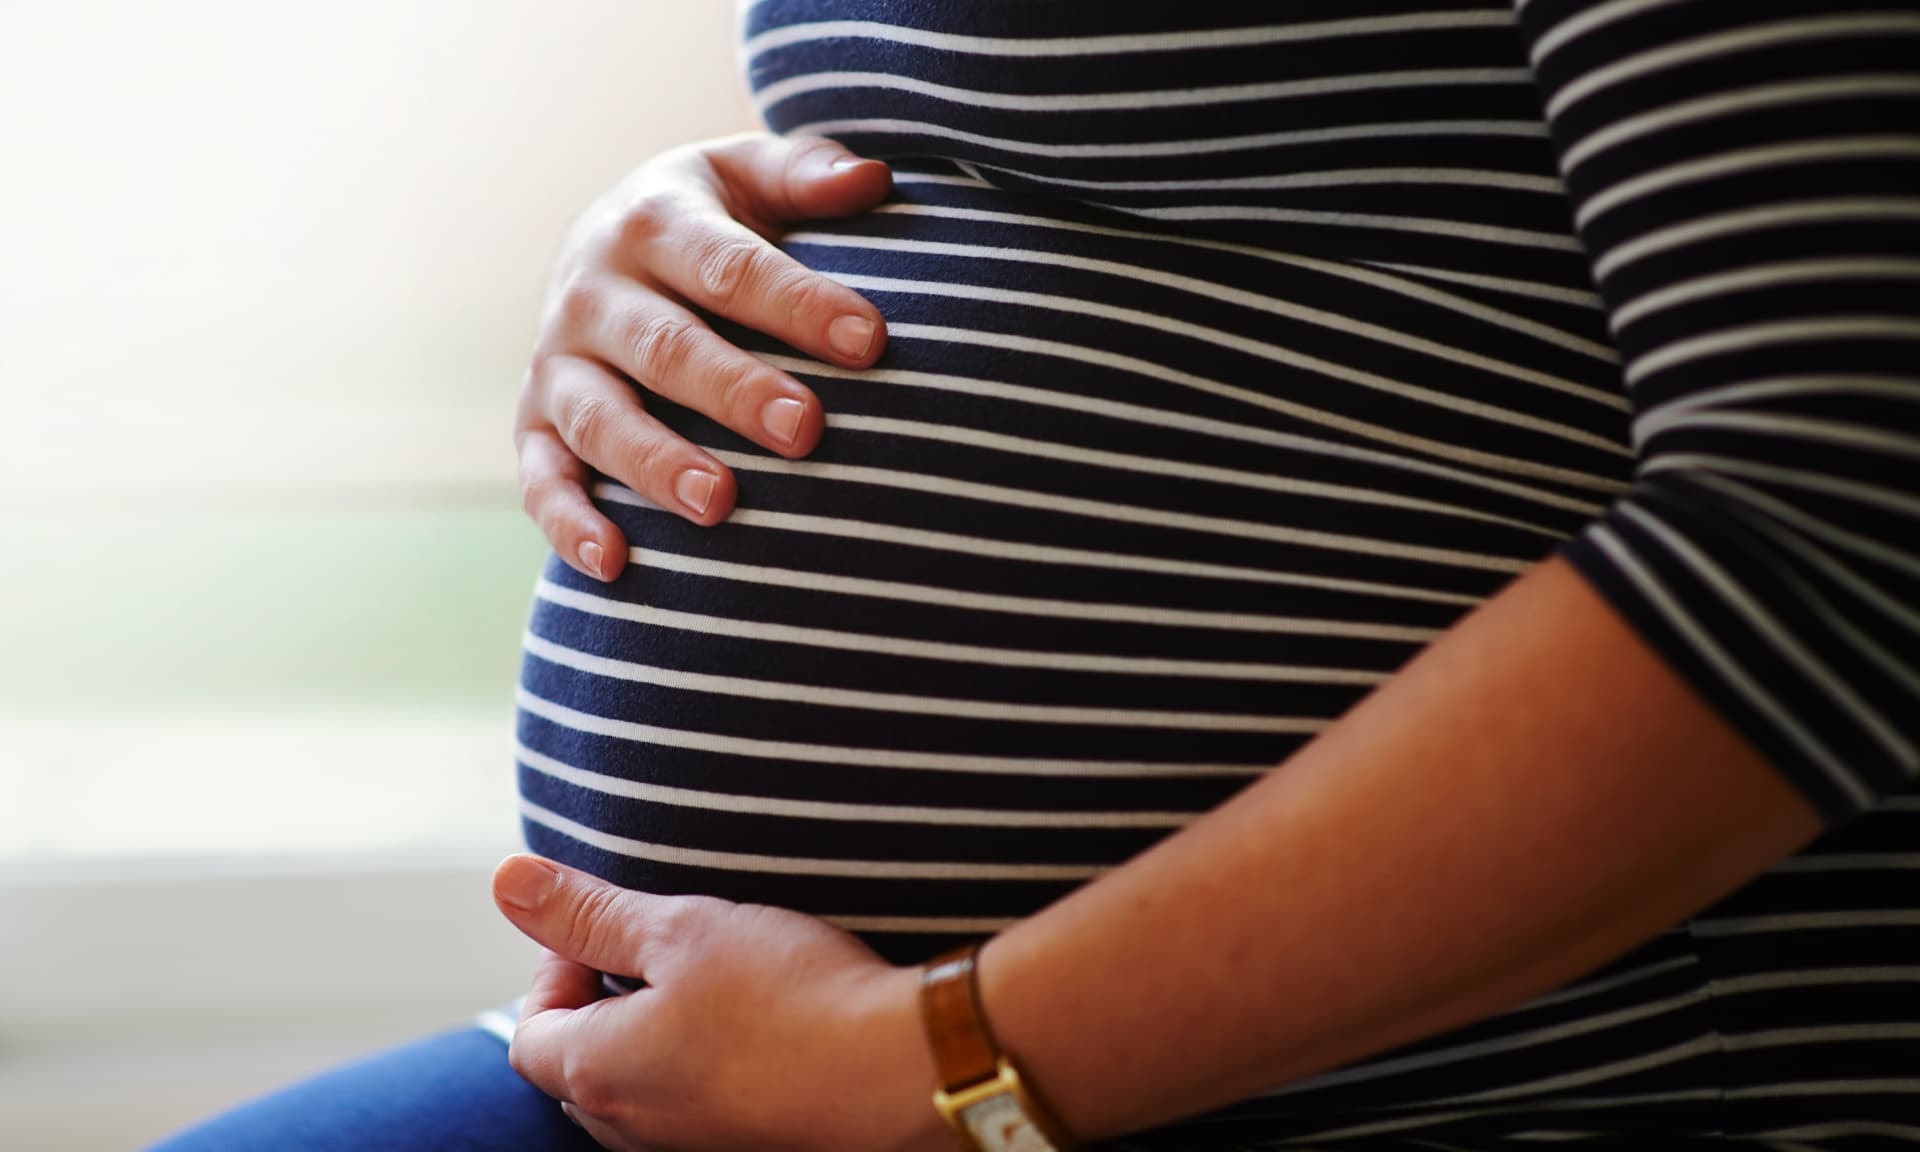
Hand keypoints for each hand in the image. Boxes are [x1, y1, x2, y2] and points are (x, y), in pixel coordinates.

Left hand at [491, 854, 955, 1151]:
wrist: (903, 1068)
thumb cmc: (791, 994)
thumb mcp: (682, 927)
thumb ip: (589, 911)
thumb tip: (506, 882)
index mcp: (598, 1073)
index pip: (530, 1031)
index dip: (557, 968)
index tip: (612, 928)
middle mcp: (632, 1129)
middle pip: (579, 1069)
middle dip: (602, 1005)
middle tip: (661, 952)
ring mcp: (690, 1148)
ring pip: (639, 1093)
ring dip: (655, 1038)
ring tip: (715, 986)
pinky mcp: (744, 1148)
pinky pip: (693, 1110)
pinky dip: (703, 1068)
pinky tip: (759, 1028)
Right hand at [517, 133, 892, 580]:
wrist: (612, 245)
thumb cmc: (712, 220)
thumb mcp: (748, 178)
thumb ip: (807, 176)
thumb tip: (874, 180)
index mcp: (654, 222)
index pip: (731, 266)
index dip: (798, 302)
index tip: (869, 339)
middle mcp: (594, 292)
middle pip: (667, 347)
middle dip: (735, 391)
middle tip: (807, 431)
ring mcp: (559, 363)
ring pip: (600, 419)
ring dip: (656, 463)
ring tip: (721, 504)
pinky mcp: (535, 424)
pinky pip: (542, 478)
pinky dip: (568, 522)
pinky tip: (615, 563)